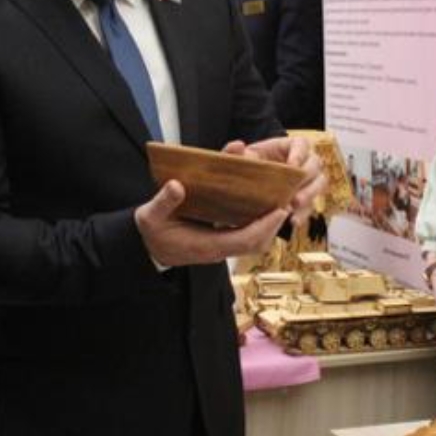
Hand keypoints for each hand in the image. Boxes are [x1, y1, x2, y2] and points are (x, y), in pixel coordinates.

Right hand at [134, 180, 287, 266]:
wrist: (148, 249)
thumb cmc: (151, 232)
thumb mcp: (150, 216)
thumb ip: (163, 202)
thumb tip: (177, 185)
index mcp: (206, 246)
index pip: (244, 240)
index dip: (264, 226)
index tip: (279, 210)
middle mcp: (217, 249)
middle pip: (255, 243)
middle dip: (273, 225)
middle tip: (287, 202)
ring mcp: (219, 247)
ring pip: (252, 241)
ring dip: (267, 225)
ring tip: (279, 203)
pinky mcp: (218, 241)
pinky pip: (243, 235)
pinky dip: (256, 223)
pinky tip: (260, 206)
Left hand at [224, 136, 325, 226]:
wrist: (253, 182)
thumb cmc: (252, 163)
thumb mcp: (243, 157)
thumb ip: (235, 152)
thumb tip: (237, 145)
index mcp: (292, 145)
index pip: (303, 144)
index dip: (300, 154)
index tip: (292, 166)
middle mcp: (306, 160)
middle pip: (316, 165)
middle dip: (307, 180)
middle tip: (294, 193)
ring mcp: (309, 179)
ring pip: (319, 184)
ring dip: (309, 196)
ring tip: (294, 206)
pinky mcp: (308, 196)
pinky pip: (312, 204)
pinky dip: (304, 213)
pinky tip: (293, 221)